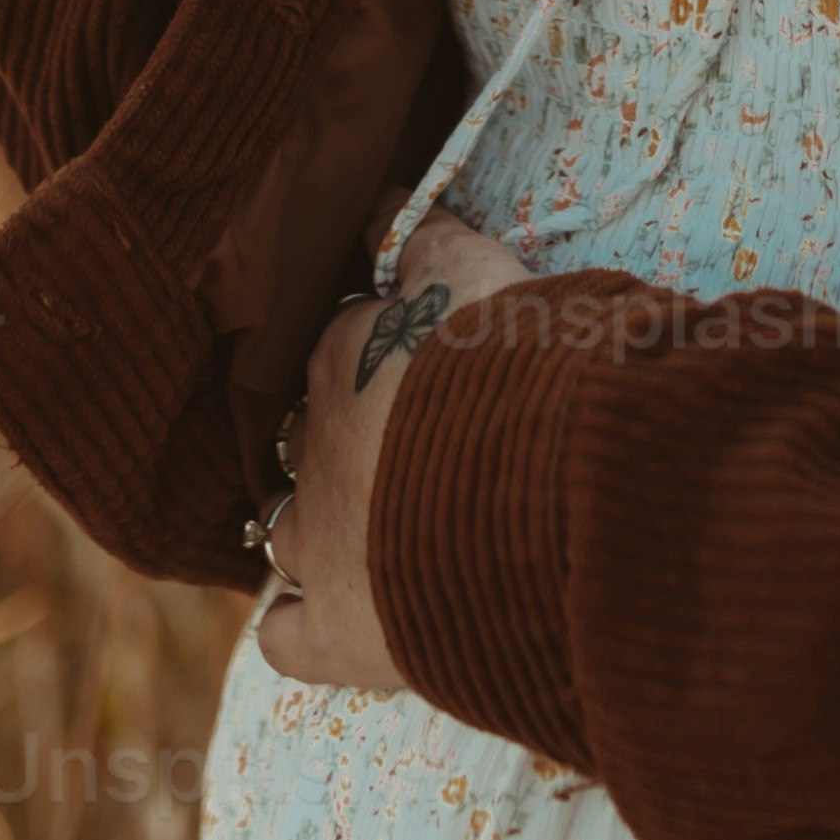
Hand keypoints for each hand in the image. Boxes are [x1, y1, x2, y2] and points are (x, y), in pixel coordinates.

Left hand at [251, 210, 540, 691]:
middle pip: (313, 437)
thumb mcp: (481, 274)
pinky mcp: (338, 632)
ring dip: (322, 529)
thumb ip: (431, 242)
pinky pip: (286, 636)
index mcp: (350, 353)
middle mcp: (317, 444)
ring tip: (377, 539)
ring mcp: (320, 542)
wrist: (554, 485)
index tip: (423, 369)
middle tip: (419, 457)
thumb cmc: (529, 367)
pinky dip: (301, 629)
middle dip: (352, 446)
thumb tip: (391, 203)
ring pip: (287, 528)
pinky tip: (329, 624)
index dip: (385, 362)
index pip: (345, 346)